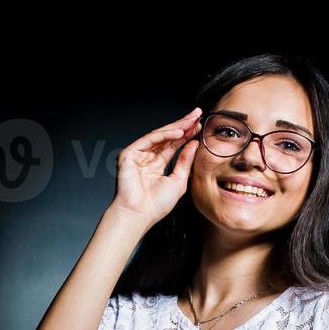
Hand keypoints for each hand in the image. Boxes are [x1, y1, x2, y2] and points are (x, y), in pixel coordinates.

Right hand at [109, 107, 202, 227]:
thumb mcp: (178, 181)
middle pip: (167, 137)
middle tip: (197, 114)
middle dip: (182, 125)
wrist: (139, 215)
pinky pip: (149, 140)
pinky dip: (164, 135)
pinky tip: (178, 132)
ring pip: (159, 136)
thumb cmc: (155, 205)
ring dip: (176, 127)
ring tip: (191, 121)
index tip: (199, 125)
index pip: (173, 145)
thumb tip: (193, 144)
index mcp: (157, 165)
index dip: (186, 134)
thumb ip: (185, 162)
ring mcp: (137, 155)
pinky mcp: (129, 154)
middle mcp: (147, 158)